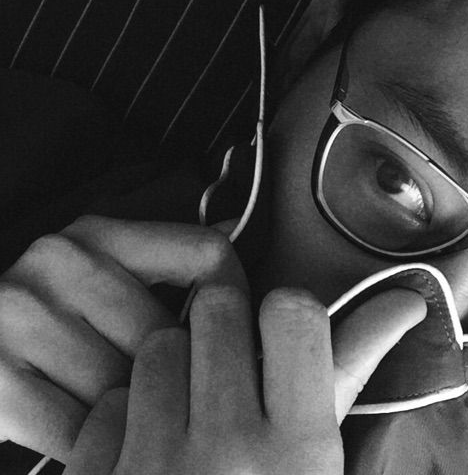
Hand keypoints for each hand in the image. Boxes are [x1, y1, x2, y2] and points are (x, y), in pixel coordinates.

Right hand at [0, 215, 244, 460]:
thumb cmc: (52, 313)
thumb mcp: (103, 266)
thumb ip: (166, 255)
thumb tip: (232, 231)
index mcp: (98, 234)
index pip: (203, 255)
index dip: (234, 297)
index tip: (242, 330)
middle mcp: (59, 264)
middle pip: (169, 333)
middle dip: (179, 371)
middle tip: (182, 390)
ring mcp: (23, 319)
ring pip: (130, 386)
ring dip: (139, 410)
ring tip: (139, 411)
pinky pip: (84, 429)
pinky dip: (103, 439)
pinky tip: (106, 432)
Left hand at [65, 285, 426, 473]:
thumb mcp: (323, 463)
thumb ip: (352, 374)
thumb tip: (405, 301)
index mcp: (299, 452)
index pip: (293, 314)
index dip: (287, 314)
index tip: (284, 334)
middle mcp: (226, 453)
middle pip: (217, 308)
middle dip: (226, 324)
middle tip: (233, 360)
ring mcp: (154, 468)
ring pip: (159, 345)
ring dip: (176, 365)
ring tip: (191, 407)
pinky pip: (109, 401)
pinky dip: (127, 415)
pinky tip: (148, 447)